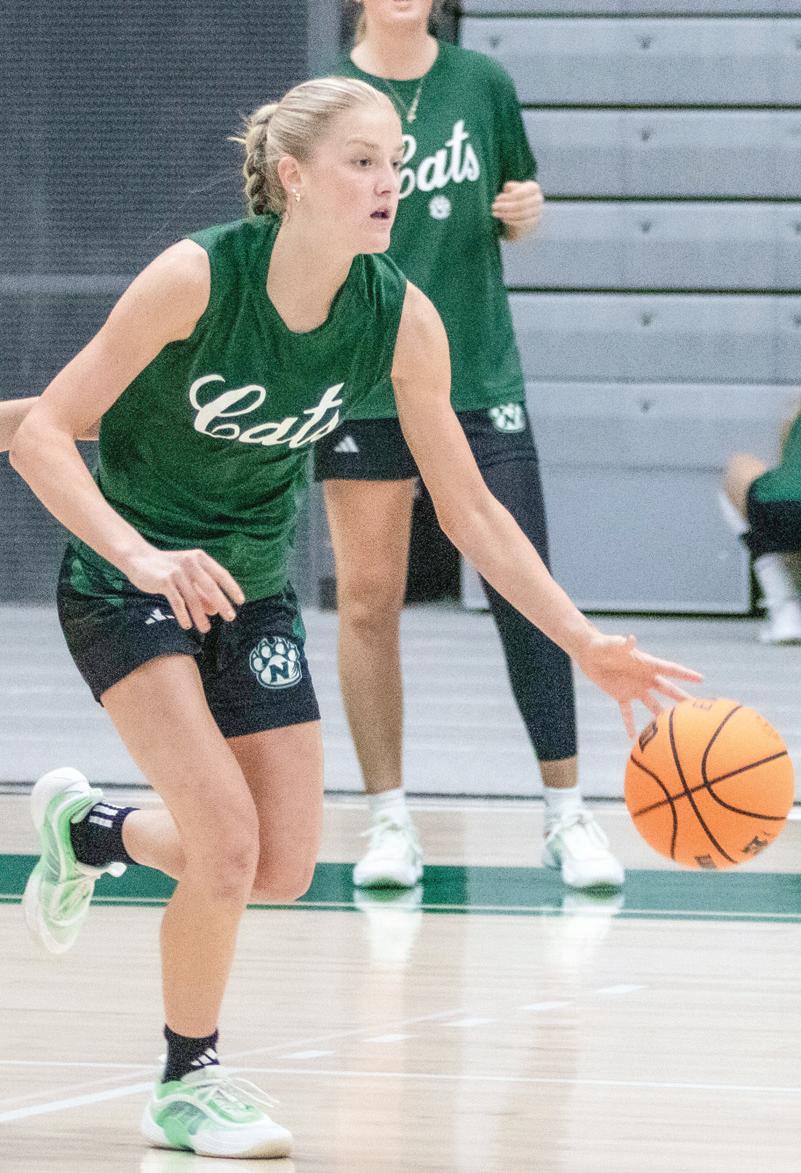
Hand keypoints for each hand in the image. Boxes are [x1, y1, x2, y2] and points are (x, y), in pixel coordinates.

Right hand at [125, 547, 244, 632]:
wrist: (139, 559)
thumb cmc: (167, 569)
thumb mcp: (187, 577)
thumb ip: (201, 592)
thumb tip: (216, 610)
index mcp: (200, 558)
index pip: (221, 574)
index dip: (232, 588)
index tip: (241, 602)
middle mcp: (190, 562)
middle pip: (211, 587)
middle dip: (222, 604)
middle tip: (230, 618)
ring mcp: (177, 571)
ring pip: (193, 598)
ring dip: (200, 616)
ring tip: (206, 629)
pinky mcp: (164, 581)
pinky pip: (177, 602)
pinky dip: (183, 615)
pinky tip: (187, 625)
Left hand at [491, 180, 543, 236]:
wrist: (522, 213)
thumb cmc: (514, 197)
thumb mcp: (511, 190)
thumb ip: (510, 187)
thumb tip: (507, 188)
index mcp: (534, 187)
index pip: (521, 193)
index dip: (508, 197)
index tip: (496, 199)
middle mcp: (538, 199)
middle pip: (520, 204)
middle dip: (505, 206)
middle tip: (493, 207)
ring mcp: (538, 211)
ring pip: (521, 214)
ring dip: (506, 214)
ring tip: (495, 213)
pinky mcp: (535, 222)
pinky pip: (522, 223)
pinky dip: (511, 221)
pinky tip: (503, 219)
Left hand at [576, 632, 702, 739]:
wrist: (589, 654)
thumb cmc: (603, 645)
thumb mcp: (612, 644)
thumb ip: (622, 644)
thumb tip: (630, 638)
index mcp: (646, 664)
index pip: (670, 669)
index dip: (685, 674)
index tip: (700, 679)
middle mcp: (644, 677)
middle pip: (667, 689)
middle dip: (681, 698)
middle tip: (695, 707)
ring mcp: (634, 688)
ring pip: (652, 704)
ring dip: (660, 715)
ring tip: (673, 728)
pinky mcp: (621, 695)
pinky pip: (627, 712)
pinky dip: (629, 724)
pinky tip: (632, 737)